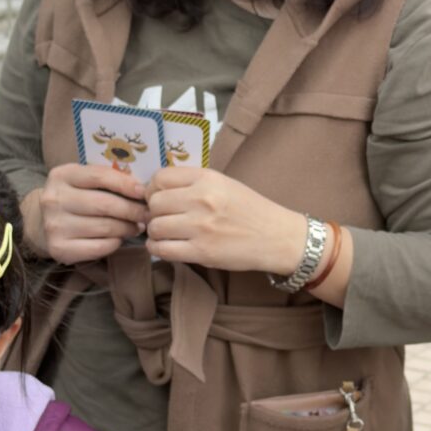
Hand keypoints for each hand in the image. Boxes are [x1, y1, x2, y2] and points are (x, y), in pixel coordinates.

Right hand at [26, 162, 149, 264]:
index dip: (126, 184)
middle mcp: (54, 199)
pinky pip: (99, 246)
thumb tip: (142, 189)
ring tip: (137, 226)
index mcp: (61, 175)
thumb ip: (106, 179)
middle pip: (105, 204)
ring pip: (105, 227)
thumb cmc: (73, 198)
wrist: (41, 223)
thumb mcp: (82, 181)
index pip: (99, 176)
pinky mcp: (59, 248)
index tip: (144, 192)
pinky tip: (119, 238)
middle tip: (148, 214)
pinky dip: (115, 242)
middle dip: (133, 210)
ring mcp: (55, 225)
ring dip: (128, 228)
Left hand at [145, 167, 307, 275]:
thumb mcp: (224, 184)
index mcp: (207, 178)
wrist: (277, 237)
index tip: (158, 198)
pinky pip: (162, 250)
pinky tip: (165, 246)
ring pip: (155, 227)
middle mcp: (202, 200)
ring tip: (166, 233)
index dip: (153, 189)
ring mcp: (201, 227)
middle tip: (162, 218)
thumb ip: (192, 183)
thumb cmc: (250, 210)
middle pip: (154, 203)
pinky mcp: (202, 252)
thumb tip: (156, 191)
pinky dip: (157, 249)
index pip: (160, 178)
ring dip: (155, 232)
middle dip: (153, 212)